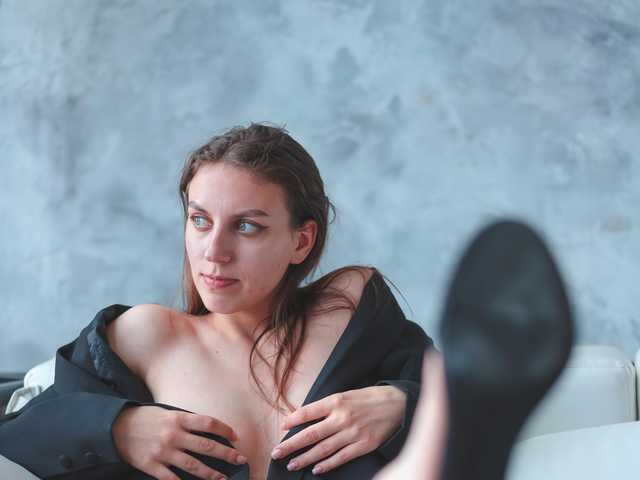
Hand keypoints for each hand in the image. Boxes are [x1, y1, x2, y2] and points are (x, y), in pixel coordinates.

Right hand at [112, 405, 246, 479]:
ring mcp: (163, 452)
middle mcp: (173, 435)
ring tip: (223, 479)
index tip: (235, 437)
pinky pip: (172, 479)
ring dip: (211, 474)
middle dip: (226, 454)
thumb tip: (207, 430)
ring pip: (193, 465)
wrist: (117, 427)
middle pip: (206, 446)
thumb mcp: (166, 413)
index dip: (224, 430)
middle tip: (241, 460)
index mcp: (178, 418)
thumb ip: (185, 421)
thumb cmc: (146, 418)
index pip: (208, 423)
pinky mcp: (152, 466)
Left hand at [271, 386, 405, 474]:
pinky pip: (341, 457)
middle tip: (276, 453)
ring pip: (323, 449)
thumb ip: (327, 407)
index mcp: (336, 401)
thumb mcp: (346, 395)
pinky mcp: (364, 445)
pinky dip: (327, 464)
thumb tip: (304, 417)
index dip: (293, 420)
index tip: (281, 427)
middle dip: (291, 445)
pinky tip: (316, 469)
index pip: (308, 412)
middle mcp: (342, 417)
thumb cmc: (368, 398)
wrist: (397, 404)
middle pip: (311, 434)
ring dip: (305, 458)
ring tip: (291, 464)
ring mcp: (353, 433)